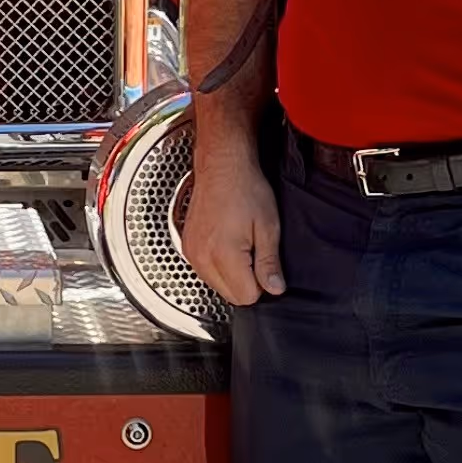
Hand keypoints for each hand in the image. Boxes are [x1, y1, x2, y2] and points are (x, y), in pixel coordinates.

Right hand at [178, 126, 285, 304]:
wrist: (222, 166)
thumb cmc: (246, 189)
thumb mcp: (268, 226)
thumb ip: (269, 263)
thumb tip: (274, 289)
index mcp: (223, 254)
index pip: (246, 297)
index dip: (261, 284)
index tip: (264, 263)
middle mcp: (202, 257)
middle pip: (230, 296)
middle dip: (246, 282)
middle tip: (254, 252)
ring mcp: (191, 252)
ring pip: (216, 286)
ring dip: (231, 275)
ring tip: (240, 244)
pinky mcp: (187, 247)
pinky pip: (205, 272)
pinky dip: (217, 266)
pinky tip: (226, 243)